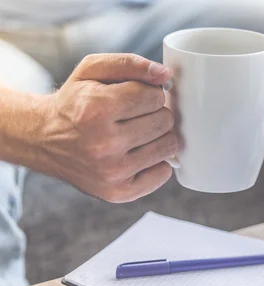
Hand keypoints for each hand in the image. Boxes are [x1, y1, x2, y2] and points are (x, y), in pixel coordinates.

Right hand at [36, 54, 177, 201]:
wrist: (44, 140)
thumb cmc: (75, 103)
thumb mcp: (93, 70)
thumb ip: (131, 64)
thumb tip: (165, 75)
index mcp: (96, 109)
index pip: (155, 96)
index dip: (148, 93)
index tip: (135, 97)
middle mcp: (103, 143)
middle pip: (165, 121)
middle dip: (155, 114)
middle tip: (134, 116)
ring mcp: (111, 172)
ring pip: (168, 146)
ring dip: (158, 137)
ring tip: (137, 134)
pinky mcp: (118, 192)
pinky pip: (163, 174)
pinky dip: (156, 162)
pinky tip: (137, 154)